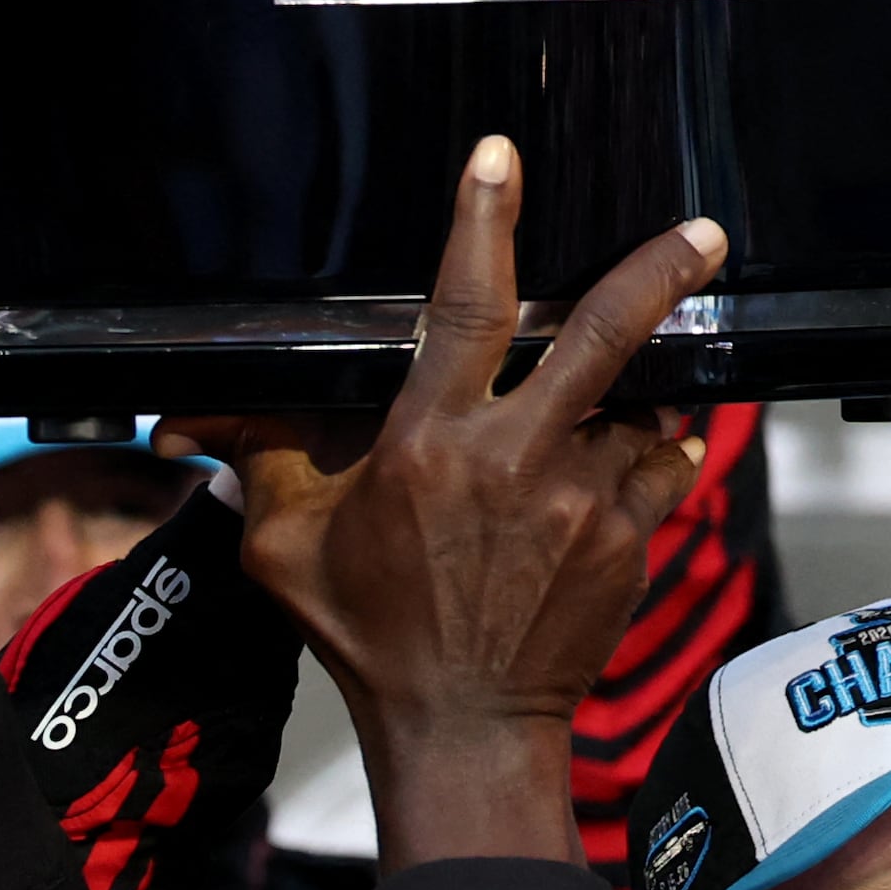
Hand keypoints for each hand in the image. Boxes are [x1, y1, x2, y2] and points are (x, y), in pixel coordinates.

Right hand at [180, 140, 712, 872]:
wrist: (462, 731)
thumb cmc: (369, 636)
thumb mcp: (288, 546)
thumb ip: (261, 460)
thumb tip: (190, 416)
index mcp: (429, 442)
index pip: (465, 305)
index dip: (483, 222)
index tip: (500, 158)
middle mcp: (517, 458)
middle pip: (602, 334)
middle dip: (655, 272)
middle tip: (701, 233)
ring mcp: (584, 500)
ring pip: (633, 408)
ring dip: (623, 402)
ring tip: (601, 420)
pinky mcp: (629, 541)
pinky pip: (663, 468)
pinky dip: (653, 455)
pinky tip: (630, 460)